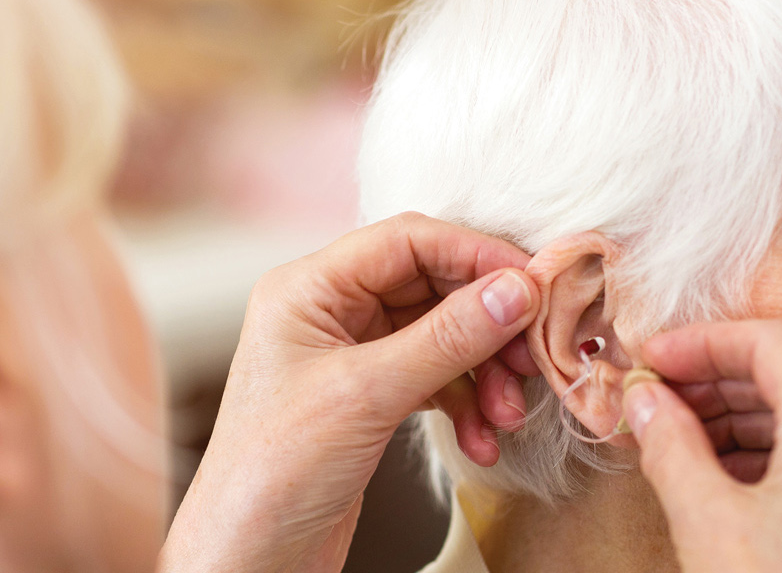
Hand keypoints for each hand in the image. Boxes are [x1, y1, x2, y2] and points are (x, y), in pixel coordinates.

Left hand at [160, 213, 542, 572]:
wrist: (249, 559)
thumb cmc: (272, 474)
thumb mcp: (366, 395)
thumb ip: (446, 337)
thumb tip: (515, 290)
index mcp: (308, 289)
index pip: (408, 240)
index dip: (476, 255)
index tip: (532, 283)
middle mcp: (329, 313)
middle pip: (434, 287)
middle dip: (487, 326)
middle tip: (529, 356)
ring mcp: (351, 357)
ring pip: (443, 338)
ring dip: (484, 373)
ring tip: (506, 415)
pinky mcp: (370, 400)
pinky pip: (437, 381)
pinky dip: (467, 406)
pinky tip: (482, 440)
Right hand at [622, 320, 781, 572]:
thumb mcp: (704, 524)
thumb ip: (669, 445)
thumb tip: (644, 399)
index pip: (773, 343)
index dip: (704, 341)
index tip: (653, 359)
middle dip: (721, 373)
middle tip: (658, 393)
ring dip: (746, 408)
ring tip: (680, 429)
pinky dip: (778, 444)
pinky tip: (723, 468)